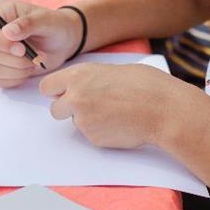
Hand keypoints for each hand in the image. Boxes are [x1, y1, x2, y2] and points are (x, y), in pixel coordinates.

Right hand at [0, 0, 83, 87]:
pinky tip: (30, 69)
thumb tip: (7, 32)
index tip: (22, 49)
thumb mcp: (46, 20)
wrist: (63, 42)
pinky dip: (17, 79)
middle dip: (16, 60)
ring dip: (19, 70)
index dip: (1, 42)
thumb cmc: (55, 25)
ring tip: (36, 61)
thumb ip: (27, 23)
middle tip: (38, 55)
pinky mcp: (2, 67)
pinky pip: (0, 80)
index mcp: (0, 13)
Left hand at [39, 62, 182, 148]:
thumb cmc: (145, 85)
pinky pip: (91, 135)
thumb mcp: (112, 70)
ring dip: (87, 120)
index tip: (63, 93)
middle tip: (88, 106)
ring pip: (75, 123)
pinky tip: (120, 123)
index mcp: (78, 76)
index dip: (56, 91)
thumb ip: (91, 79)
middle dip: (67, 109)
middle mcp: (75, 98)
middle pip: (54, 109)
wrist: (163, 109)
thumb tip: (83, 85)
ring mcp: (83, 120)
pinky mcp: (93, 138)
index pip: (47, 86)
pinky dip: (101, 131)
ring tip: (114, 112)